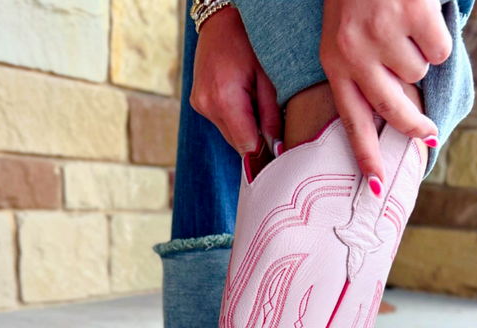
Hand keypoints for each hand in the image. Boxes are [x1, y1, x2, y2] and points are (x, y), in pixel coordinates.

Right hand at [190, 7, 282, 155]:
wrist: (220, 20)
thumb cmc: (250, 42)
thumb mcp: (269, 77)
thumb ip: (271, 116)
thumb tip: (276, 148)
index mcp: (225, 100)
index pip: (246, 146)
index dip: (263, 155)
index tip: (279, 158)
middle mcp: (208, 106)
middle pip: (237, 143)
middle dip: (256, 139)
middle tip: (273, 125)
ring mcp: (200, 105)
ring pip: (229, 134)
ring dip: (246, 128)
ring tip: (256, 104)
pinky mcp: (198, 103)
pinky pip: (221, 122)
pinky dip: (235, 119)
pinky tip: (243, 99)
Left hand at [320, 0, 451, 184]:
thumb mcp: (342, 36)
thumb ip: (358, 72)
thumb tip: (391, 112)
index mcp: (334, 63)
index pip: (352, 120)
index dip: (366, 155)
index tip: (375, 186)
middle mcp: (354, 54)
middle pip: (392, 111)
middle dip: (414, 127)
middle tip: (428, 136)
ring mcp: (383, 35)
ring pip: (419, 75)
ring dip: (420, 57)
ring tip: (406, 31)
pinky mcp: (412, 16)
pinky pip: (438, 50)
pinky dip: (437, 36)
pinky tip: (420, 17)